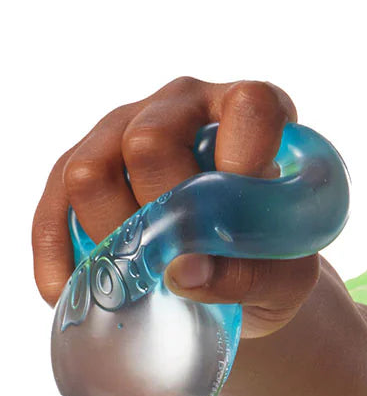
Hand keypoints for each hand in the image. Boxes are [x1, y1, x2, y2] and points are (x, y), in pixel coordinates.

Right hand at [32, 76, 320, 338]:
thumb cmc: (270, 262)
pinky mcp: (79, 161)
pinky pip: (54, 205)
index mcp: (255, 112)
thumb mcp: (285, 279)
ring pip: (90, 171)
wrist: (234, 276)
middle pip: (150, 143)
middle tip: (185, 260)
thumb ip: (252, 274)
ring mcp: (125, 125)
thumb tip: (184, 271)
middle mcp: (187, 105)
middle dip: (163, 217)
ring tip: (143, 274)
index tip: (241, 214)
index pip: (251, 106)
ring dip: (112, 238)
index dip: (245, 157)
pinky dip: (62, 258)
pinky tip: (77, 290)